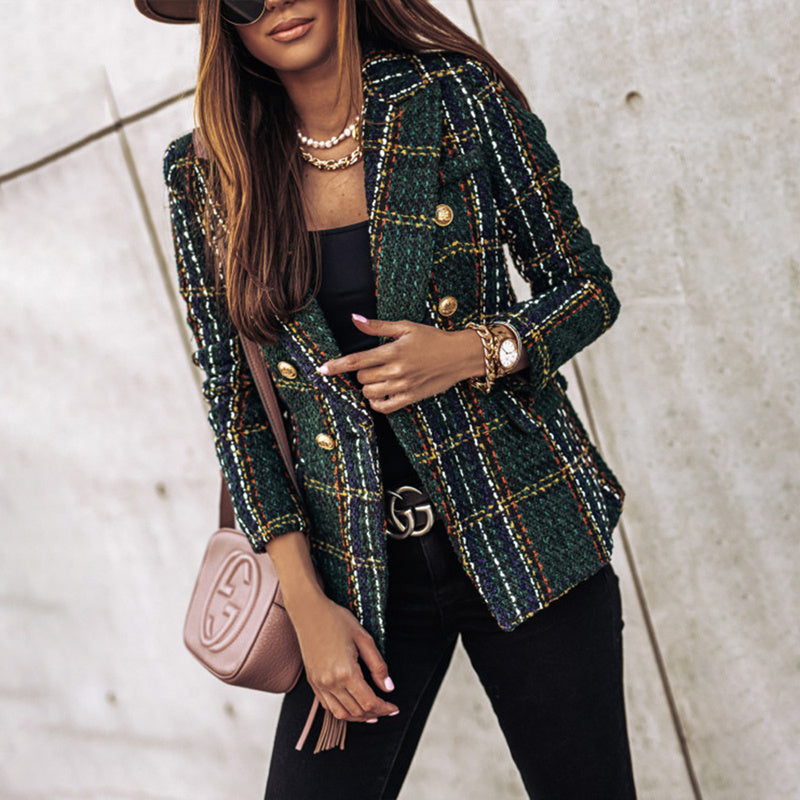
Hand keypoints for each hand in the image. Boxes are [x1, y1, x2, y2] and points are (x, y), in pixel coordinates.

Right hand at [289, 592, 398, 723]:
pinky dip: (342, 711)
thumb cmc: (336, 620)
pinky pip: (328, 706)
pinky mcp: (312, 682)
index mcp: (346, 672)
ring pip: (341, 714)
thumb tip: (388, 687)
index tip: (394, 708)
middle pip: (357, 711)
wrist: (309, 612)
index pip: (369, 702)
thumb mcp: (364, 638)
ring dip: (358, 717)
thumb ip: (378, 666)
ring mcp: (319, 684)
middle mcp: (330, 682)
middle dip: (375, 714)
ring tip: (372, 713)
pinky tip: (352, 706)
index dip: (385, 709)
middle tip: (387, 709)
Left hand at [317, 314, 484, 413]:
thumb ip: (377, 326)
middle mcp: (396, 370)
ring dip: (367, 387)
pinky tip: (380, 394)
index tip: (321, 369)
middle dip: (361, 371)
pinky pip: (384, 407)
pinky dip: (376, 402)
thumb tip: (354, 318)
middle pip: (361, 377)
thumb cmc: (433, 339)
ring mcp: (403, 386)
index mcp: (393, 351)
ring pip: (369, 393)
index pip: (357, 360)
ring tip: (378, 377)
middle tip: (373, 364)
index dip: (336, 366)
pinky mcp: (411, 398)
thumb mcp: (406, 327)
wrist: (459, 355)